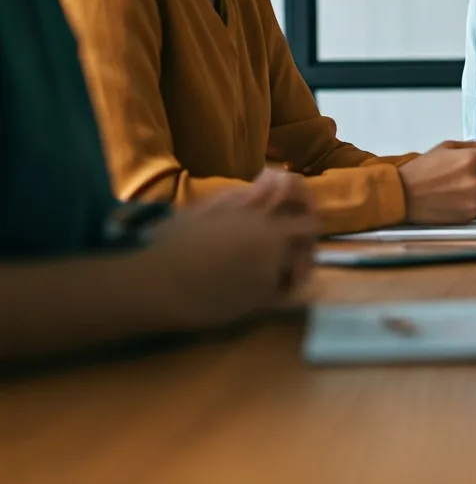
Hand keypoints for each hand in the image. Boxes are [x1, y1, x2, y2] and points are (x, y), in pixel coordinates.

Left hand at [146, 169, 317, 331]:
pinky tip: (239, 217)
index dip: (310, 249)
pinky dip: (248, 198)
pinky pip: (238, 190)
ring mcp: (231, 201)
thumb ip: (281, 283)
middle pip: (295, 188)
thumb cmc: (211, 298)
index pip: (310, 226)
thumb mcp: (256, 300)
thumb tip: (289, 274)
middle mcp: (259, 209)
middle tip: (300, 222)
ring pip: (267, 182)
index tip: (295, 276)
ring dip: (276, 195)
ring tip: (271, 215)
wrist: (156, 283)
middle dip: (304, 204)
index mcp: (277, 234)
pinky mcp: (207, 202)